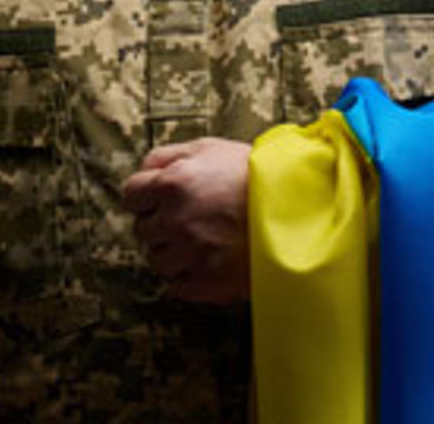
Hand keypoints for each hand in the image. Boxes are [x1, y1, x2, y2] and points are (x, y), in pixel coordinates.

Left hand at [122, 137, 251, 303]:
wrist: (302, 208)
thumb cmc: (257, 173)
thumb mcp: (210, 148)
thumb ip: (167, 156)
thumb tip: (143, 173)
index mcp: (173, 184)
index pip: (131, 195)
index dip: (147, 196)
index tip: (163, 199)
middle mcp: (175, 221)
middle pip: (143, 230)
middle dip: (163, 224)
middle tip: (193, 218)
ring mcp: (191, 254)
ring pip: (158, 260)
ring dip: (175, 252)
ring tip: (206, 240)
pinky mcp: (208, 282)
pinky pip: (178, 285)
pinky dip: (190, 276)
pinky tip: (211, 260)